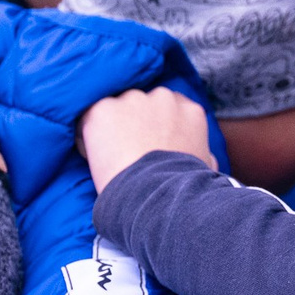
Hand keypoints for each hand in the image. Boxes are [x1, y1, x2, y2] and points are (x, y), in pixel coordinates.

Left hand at [80, 86, 212, 188]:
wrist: (156, 196)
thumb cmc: (184, 188)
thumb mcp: (206, 168)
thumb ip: (203, 153)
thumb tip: (206, 158)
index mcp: (190, 110)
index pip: (169, 108)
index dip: (156, 126)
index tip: (150, 145)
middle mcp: (163, 98)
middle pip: (141, 105)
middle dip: (134, 123)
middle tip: (129, 153)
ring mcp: (132, 101)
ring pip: (115, 109)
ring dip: (112, 128)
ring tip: (112, 158)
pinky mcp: (104, 110)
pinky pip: (89, 120)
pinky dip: (88, 137)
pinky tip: (95, 158)